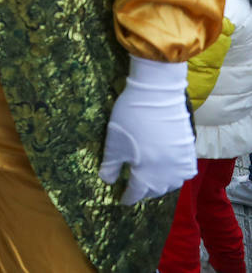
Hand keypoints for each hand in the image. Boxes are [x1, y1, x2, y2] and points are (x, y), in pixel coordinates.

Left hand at [99, 56, 196, 203]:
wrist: (157, 95)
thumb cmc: (130, 118)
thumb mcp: (113, 143)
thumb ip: (111, 165)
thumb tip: (107, 181)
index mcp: (147, 172)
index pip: (138, 192)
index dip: (129, 197)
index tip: (123, 200)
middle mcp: (167, 171)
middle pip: (157, 189)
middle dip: (146, 192)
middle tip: (137, 190)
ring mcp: (181, 161)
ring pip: (174, 182)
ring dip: (162, 185)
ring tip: (153, 182)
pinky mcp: (189, 148)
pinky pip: (186, 171)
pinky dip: (178, 175)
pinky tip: (170, 170)